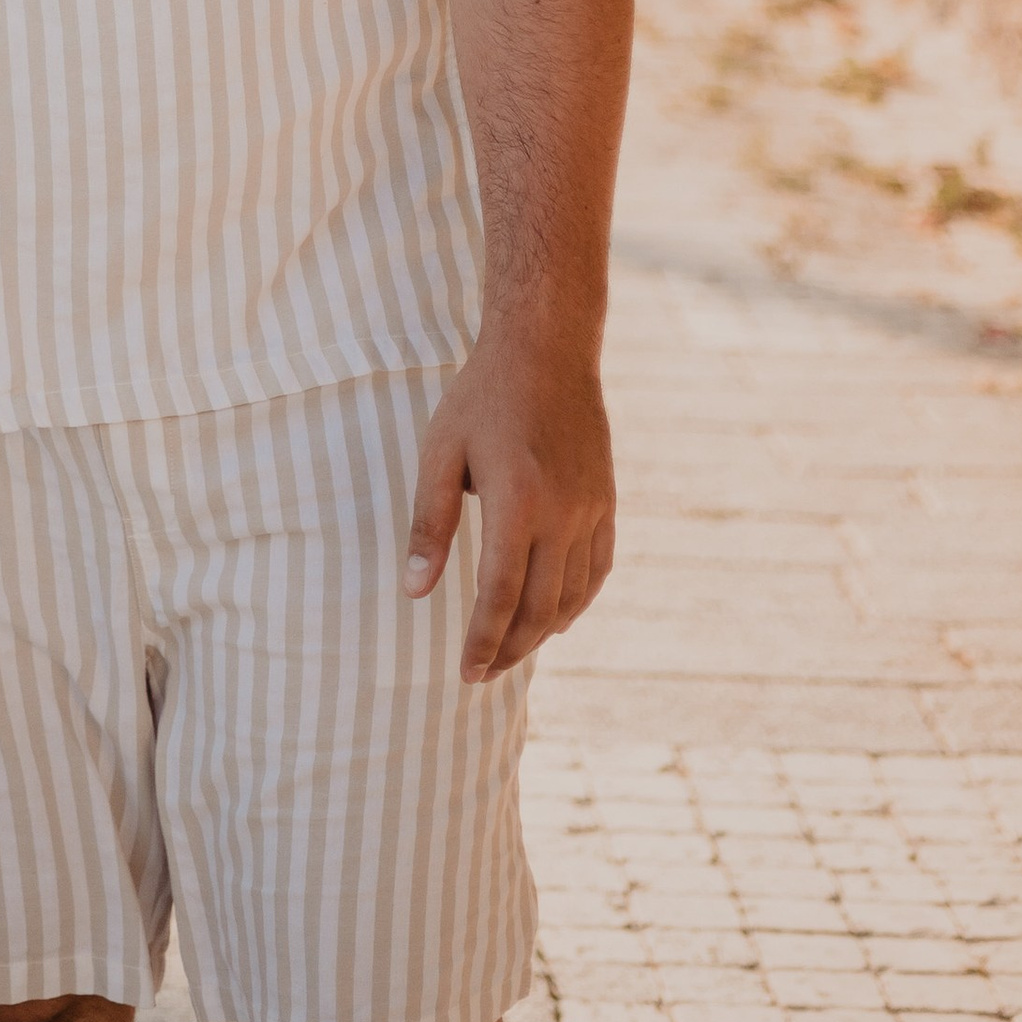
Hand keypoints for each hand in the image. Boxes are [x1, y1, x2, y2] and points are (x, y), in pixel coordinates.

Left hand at [404, 332, 615, 681]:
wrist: (547, 348)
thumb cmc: (482, 397)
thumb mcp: (440, 452)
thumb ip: (429, 523)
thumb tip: (415, 589)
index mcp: (516, 502)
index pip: (499, 596)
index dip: (483, 642)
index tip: (467, 672)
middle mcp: (561, 513)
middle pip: (538, 607)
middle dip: (509, 649)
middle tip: (483, 672)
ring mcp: (590, 508)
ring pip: (572, 595)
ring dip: (542, 632)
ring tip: (511, 649)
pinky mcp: (606, 500)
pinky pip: (598, 568)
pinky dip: (578, 601)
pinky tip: (556, 616)